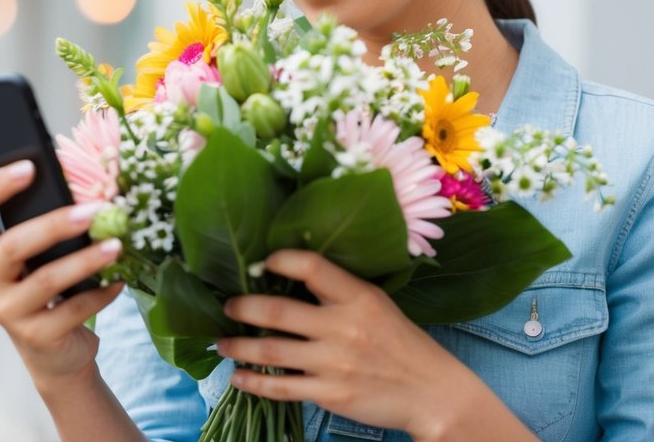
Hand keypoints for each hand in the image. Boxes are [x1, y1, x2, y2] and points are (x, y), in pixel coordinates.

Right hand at [0, 160, 124, 385]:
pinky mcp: (33, 336)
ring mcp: (7, 309)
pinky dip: (99, 294)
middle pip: (12, 244)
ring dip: (85, 260)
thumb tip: (89, 186)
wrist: (54, 347)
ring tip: (116, 245)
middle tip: (96, 211)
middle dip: (56, 224)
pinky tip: (119, 281)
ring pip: (45, 280)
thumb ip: (47, 221)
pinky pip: (70, 311)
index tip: (30, 167)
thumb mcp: (42, 251)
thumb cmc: (49, 282)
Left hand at [215, 250, 528, 439]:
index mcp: (359, 297)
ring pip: (272, 351)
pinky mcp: (330, 394)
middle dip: (243, 307)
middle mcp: (344, 327)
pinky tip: (238, 377)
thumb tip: (293, 277)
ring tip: (221, 343)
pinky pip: (281, 387)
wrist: (433, 393)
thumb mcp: (378, 305)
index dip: (282, 259)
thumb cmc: (402, 344)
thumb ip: (341, 292)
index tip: (262, 261)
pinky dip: (254, 382)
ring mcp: (335, 363)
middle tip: (227, 306)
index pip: (313, 268)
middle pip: (278, 312)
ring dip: (239, 346)